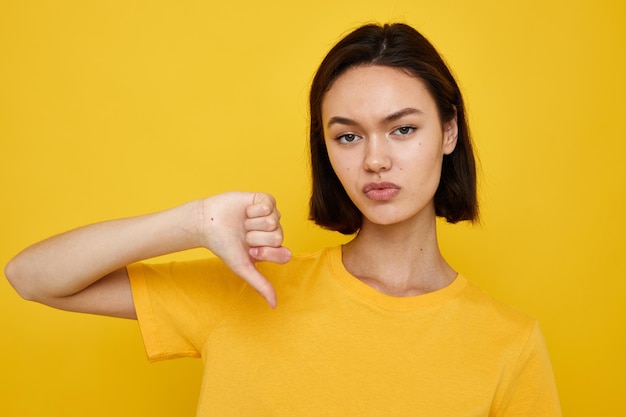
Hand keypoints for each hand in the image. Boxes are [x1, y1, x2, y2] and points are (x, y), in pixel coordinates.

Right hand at [198, 192, 290, 306]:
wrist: (207, 223)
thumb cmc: (225, 246)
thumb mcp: (243, 267)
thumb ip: (260, 284)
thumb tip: (274, 305)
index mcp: (273, 249)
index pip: (285, 254)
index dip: (266, 253)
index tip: (251, 251)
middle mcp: (275, 232)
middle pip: (278, 236)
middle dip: (256, 237)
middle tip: (244, 236)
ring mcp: (271, 216)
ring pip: (273, 220)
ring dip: (252, 223)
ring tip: (243, 223)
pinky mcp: (265, 200)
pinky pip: (268, 205)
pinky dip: (253, 209)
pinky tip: (245, 211)